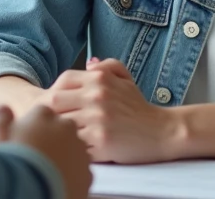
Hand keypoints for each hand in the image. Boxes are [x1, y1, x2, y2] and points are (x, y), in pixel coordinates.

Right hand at [0, 104, 92, 198]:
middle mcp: (65, 127)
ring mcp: (80, 150)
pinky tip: (59, 182)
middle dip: (53, 137)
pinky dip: (73, 174)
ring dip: (65, 155)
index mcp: (43, 115)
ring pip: (75, 148)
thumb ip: (1, 119)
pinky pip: (81, 169)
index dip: (33, 127)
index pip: (41, 113)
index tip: (26, 139)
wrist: (32, 192)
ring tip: (48, 171)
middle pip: (62, 127)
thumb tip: (4, 108)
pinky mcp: (87, 172)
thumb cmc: (12, 162)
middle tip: (38, 155)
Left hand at [44, 58, 179, 163]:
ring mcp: (97, 120)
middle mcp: (96, 97)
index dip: (55, 92)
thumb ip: (106, 66)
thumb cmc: (138, 106)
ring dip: (61, 132)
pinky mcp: (101, 142)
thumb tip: (88, 64)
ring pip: (61, 124)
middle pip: (54, 102)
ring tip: (63, 137)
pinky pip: (73, 144)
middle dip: (52, 112)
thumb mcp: (125, 78)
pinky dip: (72, 148)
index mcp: (99, 80)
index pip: (63, 80)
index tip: (58, 105)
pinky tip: (77, 150)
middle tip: (54, 122)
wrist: (161, 131)